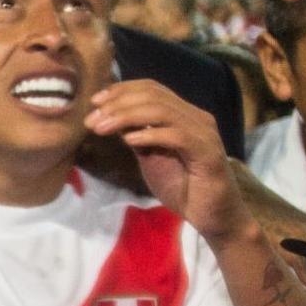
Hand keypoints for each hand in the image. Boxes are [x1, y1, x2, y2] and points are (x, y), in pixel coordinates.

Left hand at [85, 81, 246, 242]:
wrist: (213, 216)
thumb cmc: (183, 188)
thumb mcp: (151, 158)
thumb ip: (136, 137)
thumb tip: (109, 118)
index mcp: (183, 115)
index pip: (152, 89)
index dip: (121, 90)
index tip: (95, 101)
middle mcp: (196, 117)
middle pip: (154, 95)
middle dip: (118, 103)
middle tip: (92, 118)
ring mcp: (204, 133)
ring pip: (162, 111)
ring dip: (126, 116)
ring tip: (102, 128)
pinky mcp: (207, 153)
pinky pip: (177, 136)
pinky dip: (150, 135)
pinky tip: (129, 141)